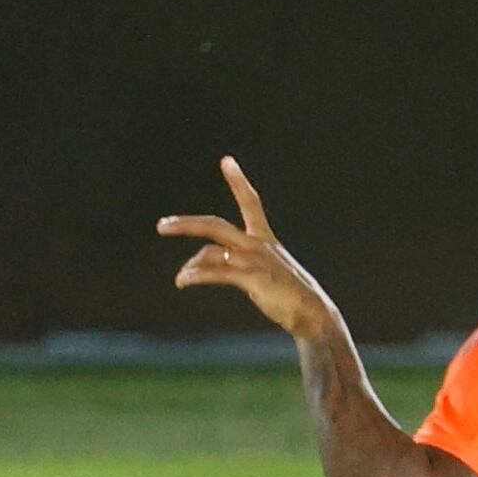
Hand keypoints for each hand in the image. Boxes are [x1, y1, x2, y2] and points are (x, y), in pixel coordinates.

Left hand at [157, 159, 343, 341]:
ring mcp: (254, 261)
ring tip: (180, 278)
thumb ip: (238, 264)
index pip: (251, 203)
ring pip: (211, 251)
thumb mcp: (267, 274)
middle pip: (214, 225)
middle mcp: (259, 245)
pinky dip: (197, 276)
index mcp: (266, 240)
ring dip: (191, 264)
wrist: (315, 315)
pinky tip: (184, 281)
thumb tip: (205, 266)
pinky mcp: (252, 278)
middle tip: (162, 225)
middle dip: (186, 224)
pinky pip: (216, 273)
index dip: (238, 181)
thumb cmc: (292, 297)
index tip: (227, 160)